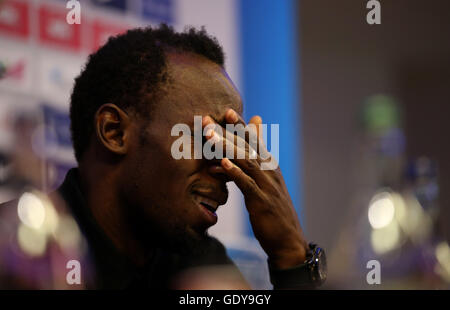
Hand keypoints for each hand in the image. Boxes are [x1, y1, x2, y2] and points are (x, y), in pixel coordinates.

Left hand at [202, 109, 308, 268]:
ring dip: (226, 148)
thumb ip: (254, 167)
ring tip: (210, 136)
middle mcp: (270, 172)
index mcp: (270, 167)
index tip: (227, 111)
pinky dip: (235, 173)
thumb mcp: (265, 186)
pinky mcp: (262, 202)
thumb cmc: (274, 211)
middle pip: (248, 147)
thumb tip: (236, 156)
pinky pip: (247, 185)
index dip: (241, 126)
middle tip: (210, 118)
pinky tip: (223, 164)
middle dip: (229, 131)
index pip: (254, 142)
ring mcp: (267, 186)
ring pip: (246, 162)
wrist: (288, 241)